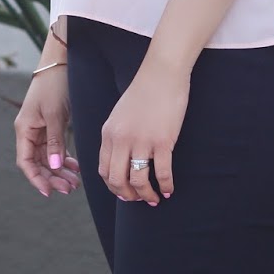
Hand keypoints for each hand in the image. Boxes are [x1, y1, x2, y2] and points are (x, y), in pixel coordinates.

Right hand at [14, 67, 82, 198]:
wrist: (59, 64)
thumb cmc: (53, 86)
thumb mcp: (55, 115)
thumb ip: (55, 142)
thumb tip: (55, 166)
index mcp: (24, 129)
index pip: (26, 162)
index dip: (36, 179)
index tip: (49, 192)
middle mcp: (29, 131)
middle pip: (38, 163)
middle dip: (52, 177)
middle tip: (70, 188)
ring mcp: (39, 129)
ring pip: (48, 157)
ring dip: (60, 170)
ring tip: (76, 181)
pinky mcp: (50, 125)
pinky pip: (54, 148)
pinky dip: (64, 157)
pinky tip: (75, 166)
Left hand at [99, 59, 187, 204]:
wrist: (161, 74)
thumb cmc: (143, 93)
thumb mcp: (120, 115)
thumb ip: (117, 136)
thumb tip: (121, 160)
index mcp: (109, 133)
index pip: (104, 170)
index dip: (113, 186)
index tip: (123, 192)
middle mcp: (121, 139)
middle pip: (117, 180)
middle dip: (128, 196)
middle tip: (138, 200)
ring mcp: (142, 141)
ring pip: (138, 181)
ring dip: (146, 195)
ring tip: (154, 198)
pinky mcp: (163, 141)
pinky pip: (163, 173)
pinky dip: (166, 186)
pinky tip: (169, 189)